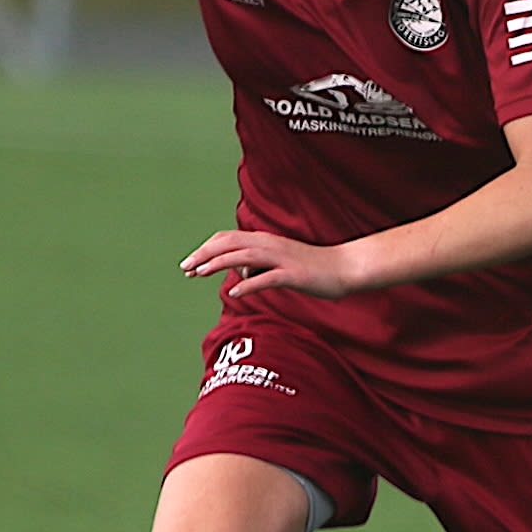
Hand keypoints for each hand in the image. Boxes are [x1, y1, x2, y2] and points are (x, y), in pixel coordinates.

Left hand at [182, 229, 365, 298]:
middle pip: (229, 244)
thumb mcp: (279, 264)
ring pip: (243, 257)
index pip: (227, 239)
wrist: (346, 268)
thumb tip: (238, 275)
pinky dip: (248, 284)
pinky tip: (235, 292)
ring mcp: (281, 259)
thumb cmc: (313, 268)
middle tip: (185, 268)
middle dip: (204, 255)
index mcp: (265, 241)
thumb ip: (257, 267)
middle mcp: (270, 245)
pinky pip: (266, 278)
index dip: (206, 249)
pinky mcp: (294, 275)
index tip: (190, 264)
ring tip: (199, 274)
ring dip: (217, 264)